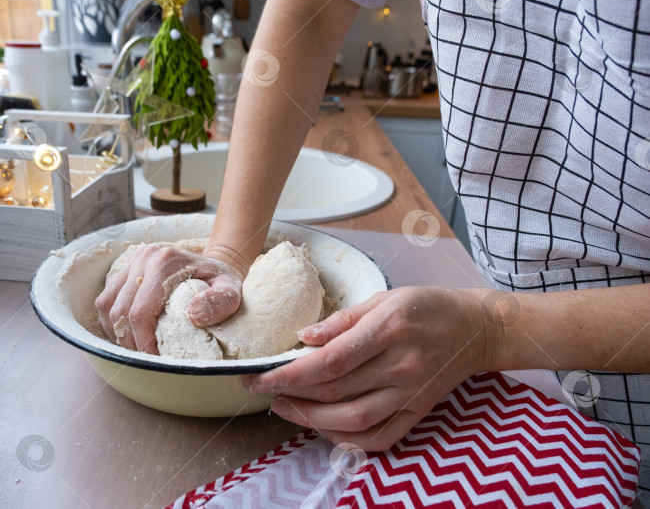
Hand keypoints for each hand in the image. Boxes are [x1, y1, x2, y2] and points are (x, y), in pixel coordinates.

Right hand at [95, 245, 245, 353]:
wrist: (214, 265)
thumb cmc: (222, 282)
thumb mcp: (231, 292)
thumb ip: (219, 302)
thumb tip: (193, 315)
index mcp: (165, 263)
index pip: (140, 312)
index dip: (143, 342)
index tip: (156, 358)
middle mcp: (144, 258)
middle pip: (119, 311)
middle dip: (129, 342)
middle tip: (146, 359)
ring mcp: (131, 263)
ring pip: (107, 307)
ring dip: (117, 333)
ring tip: (137, 348)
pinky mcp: (124, 271)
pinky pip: (106, 301)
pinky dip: (113, 323)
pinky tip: (130, 334)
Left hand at [243, 287, 496, 451]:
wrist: (477, 329)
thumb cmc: (427, 306)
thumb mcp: (385, 298)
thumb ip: (343, 320)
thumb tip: (303, 338)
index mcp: (389, 329)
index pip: (330, 361)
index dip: (289, 373)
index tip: (259, 375)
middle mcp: (401, 365)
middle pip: (336, 392)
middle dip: (291, 394)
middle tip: (263, 389)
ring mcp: (411, 393)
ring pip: (354, 420)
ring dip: (311, 420)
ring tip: (284, 407)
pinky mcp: (418, 411)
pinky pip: (380, 436)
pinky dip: (346, 439)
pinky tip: (322, 427)